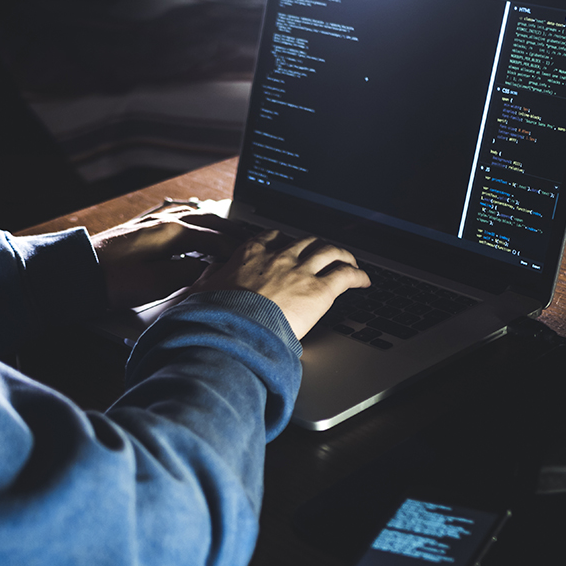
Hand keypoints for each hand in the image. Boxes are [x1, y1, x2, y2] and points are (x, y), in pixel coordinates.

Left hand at [91, 205, 242, 309]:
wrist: (78, 272)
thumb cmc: (114, 280)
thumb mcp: (157, 283)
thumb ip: (189, 274)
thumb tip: (211, 269)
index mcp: (172, 232)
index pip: (214, 238)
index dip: (235, 249)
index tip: (251, 257)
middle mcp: (165, 221)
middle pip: (208, 221)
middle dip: (231, 231)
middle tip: (251, 239)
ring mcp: (152, 222)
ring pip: (193, 216)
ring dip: (214, 223)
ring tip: (230, 231)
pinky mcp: (142, 228)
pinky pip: (177, 217)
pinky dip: (195, 221)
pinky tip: (195, 224)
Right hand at [192, 229, 370, 339]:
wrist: (231, 329)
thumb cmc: (214, 315)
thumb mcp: (201, 291)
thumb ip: (207, 281)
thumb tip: (203, 279)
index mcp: (250, 253)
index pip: (273, 236)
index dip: (285, 241)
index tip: (288, 246)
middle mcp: (279, 256)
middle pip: (306, 241)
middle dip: (318, 246)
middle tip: (324, 253)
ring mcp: (301, 271)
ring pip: (330, 251)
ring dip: (343, 255)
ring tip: (349, 262)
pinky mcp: (319, 291)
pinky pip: (346, 275)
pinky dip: (358, 275)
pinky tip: (364, 281)